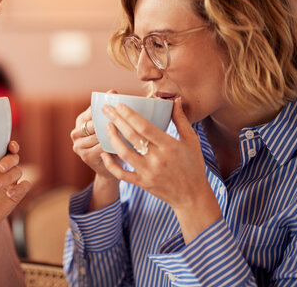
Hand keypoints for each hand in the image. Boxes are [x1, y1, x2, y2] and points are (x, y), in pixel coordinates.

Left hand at [0, 141, 30, 233]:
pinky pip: (25, 186)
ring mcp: (9, 181)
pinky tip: (9, 194)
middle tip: (0, 167)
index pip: (2, 148)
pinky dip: (20, 188)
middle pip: (13, 157)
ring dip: (9, 177)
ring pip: (18, 171)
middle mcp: (1, 170)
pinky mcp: (16, 194)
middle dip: (9, 160)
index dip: (8, 144)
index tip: (9, 145)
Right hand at [70, 90, 118, 179]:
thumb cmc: (112, 141)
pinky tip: (123, 142)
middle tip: (126, 119)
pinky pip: (101, 147)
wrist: (111, 167)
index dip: (104, 108)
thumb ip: (110, 110)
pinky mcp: (85, 156)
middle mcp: (75, 132)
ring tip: (128, 130)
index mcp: (80, 120)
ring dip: (112, 133)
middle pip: (93, 123)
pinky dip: (111, 144)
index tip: (119, 105)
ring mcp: (78, 145)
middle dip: (109, 121)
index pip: (91, 110)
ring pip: (97, 135)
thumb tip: (113, 91)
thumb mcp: (110, 125)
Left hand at [100, 97, 215, 211]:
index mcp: (169, 146)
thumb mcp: (191, 141)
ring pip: (124, 153)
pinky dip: (111, 164)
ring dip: (112, 138)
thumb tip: (175, 100)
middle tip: (106, 109)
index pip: (145, 127)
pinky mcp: (142, 183)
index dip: (130, 115)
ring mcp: (148, 172)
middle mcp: (157, 159)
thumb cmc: (193, 166)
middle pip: (132, 136)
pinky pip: (122, 174)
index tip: (119, 105)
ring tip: (106, 126)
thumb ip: (181, 120)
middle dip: (116, 120)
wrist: (192, 196)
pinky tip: (103, 153)